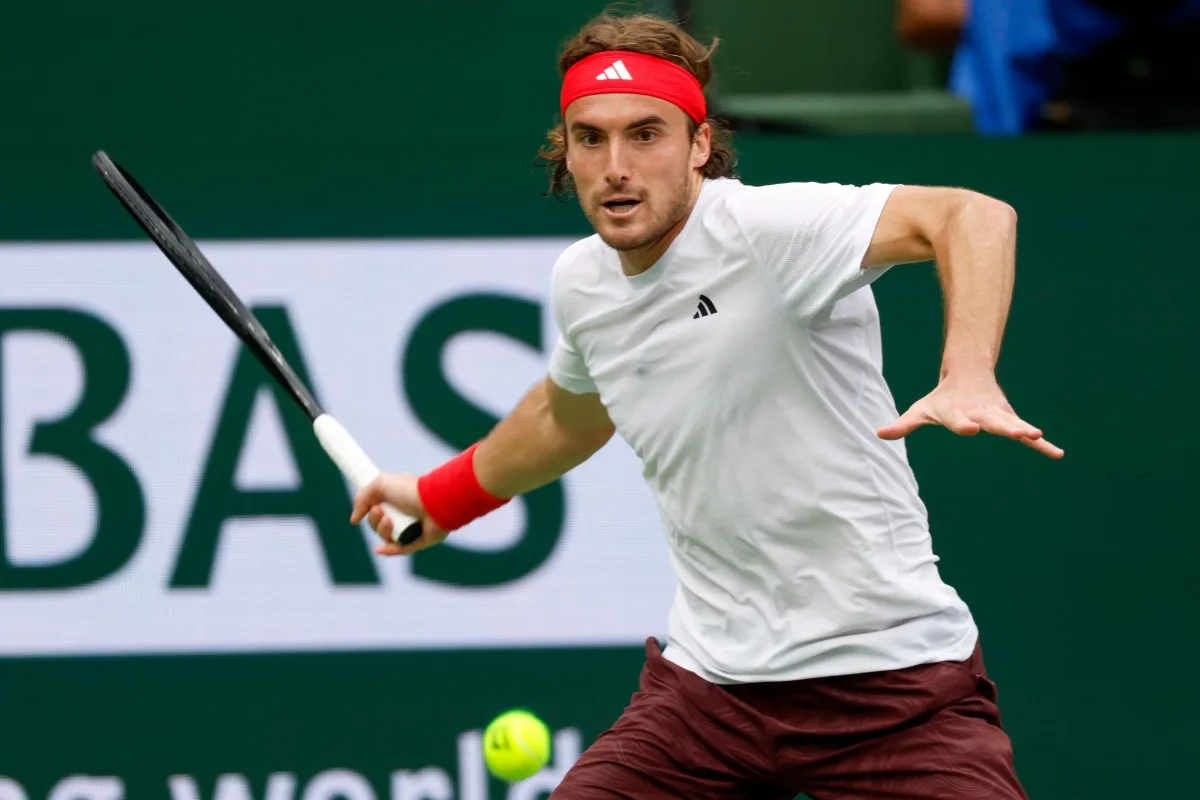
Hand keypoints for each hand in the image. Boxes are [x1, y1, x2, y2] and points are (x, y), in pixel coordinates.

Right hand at [349, 473, 448, 555]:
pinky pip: (401, 549)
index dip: (370, 511)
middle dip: (374, 520)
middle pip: (378, 526)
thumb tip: (355, 519)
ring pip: (388, 537)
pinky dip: (389, 550)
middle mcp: (404, 514)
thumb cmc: (410, 490)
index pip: (376, 510)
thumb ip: (362, 498)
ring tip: (389, 520)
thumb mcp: (380, 484)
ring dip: (383, 530)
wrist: (435, 501)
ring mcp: (412, 528)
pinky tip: (378, 549)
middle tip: (380, 511)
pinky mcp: (420, 541)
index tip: (370, 507)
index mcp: (397, 499)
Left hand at [877, 373, 1063, 458]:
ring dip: (1023, 430)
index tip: (969, 428)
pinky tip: (1057, 454)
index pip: (960, 420)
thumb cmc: (941, 398)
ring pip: (1011, 423)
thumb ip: (903, 424)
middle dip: (999, 426)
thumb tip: (879, 434)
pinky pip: (1026, 434)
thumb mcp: (920, 410)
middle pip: (991, 421)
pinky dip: (1041, 445)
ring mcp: (997, 415)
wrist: (967, 372)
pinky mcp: (1009, 419)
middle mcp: (981, 413)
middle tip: (1013, 433)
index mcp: (958, 412)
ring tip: (1036, 436)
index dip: (964, 424)